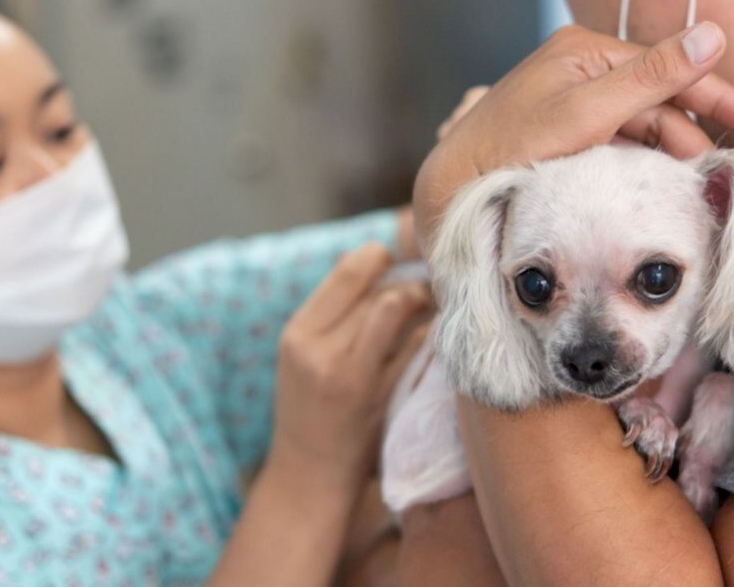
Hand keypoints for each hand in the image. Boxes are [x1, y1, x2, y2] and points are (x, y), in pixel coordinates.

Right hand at [269, 243, 431, 494]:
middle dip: (411, 283)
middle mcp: (321, 350)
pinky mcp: (381, 397)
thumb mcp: (303, 354)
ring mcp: (352, 375)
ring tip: (431, 308)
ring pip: (398, 310)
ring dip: (423, 303)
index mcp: (298, 333)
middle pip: (380, 290)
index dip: (379, 257)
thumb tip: (377, 258)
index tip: (393, 262)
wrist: (309, 475)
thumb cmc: (310, 406)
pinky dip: (431, 337)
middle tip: (426, 286)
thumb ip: (334, 312)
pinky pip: (419, 348)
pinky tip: (434, 340)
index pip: (348, 271)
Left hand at [413, 22, 733, 250]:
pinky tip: (661, 181)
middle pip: (660, 99)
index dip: (721, 95)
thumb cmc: (513, 145)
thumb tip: (714, 35)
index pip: (670, 68)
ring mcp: (575, 100)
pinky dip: (644, 160)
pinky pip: (622, 140)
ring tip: (695, 184)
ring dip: (671, 151)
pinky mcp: (569, 130)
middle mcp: (583, 69)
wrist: (459, 183)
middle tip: (726, 171)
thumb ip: (651, 78)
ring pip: (643, 124)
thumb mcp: (587, 112)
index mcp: (586, 51)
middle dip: (696, 133)